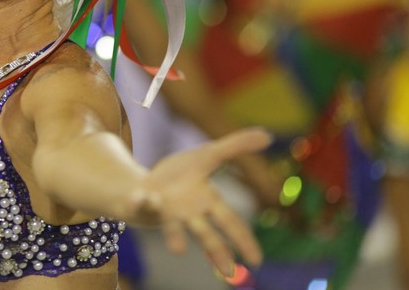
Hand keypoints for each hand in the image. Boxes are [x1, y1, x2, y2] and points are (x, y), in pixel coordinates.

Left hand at [123, 128, 271, 276]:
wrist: (147, 183)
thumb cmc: (183, 174)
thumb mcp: (209, 155)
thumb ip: (236, 146)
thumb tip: (267, 135)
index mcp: (208, 202)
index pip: (230, 221)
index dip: (244, 239)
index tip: (257, 261)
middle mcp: (189, 213)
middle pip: (205, 234)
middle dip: (217, 251)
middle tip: (229, 272)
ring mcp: (165, 211)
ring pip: (172, 227)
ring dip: (174, 236)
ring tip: (177, 249)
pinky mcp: (143, 203)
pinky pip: (141, 203)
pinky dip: (141, 201)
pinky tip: (140, 198)